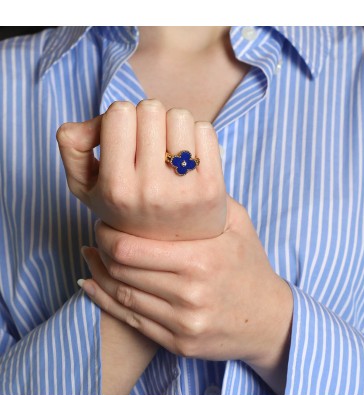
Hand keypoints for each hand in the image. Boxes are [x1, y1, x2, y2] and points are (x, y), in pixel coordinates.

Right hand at [56, 99, 226, 240]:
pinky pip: (205, 129)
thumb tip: (91, 121)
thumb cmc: (130, 206)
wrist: (174, 242)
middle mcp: (150, 191)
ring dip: (173, 128)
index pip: (120, 111)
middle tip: (150, 147)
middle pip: (151, 108)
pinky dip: (196, 137)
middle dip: (148, 121)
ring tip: (169, 154)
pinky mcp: (213, 187)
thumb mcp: (88, 184)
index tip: (126, 138)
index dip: (122, 119)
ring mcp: (185, 190)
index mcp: (116, 188)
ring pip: (180, 115)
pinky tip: (189, 161)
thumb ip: (73, 147)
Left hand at [81, 194, 292, 393]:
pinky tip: (92, 285)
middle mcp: (189, 294)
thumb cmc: (251, 266)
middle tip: (97, 236)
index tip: (104, 223)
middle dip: (100, 250)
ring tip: (91, 256)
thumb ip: (208, 197)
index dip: (107, 234)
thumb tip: (177, 169)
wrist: (270, 319)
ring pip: (121, 297)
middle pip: (122, 271)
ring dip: (99, 274)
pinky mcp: (179, 343)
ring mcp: (183, 323)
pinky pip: (131, 322)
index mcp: (201, 260)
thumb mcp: (239, 223)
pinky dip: (104, 301)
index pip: (131, 248)